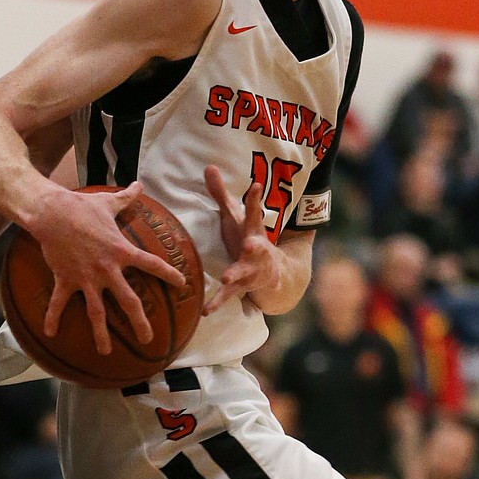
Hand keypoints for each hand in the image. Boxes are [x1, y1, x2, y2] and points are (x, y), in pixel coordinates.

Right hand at [29, 183, 184, 354]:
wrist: (53, 213)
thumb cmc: (82, 207)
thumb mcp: (108, 202)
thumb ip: (127, 198)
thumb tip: (139, 184)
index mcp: (122, 251)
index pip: (152, 264)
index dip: (169, 274)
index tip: (183, 284)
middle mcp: (107, 270)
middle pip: (129, 301)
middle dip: (140, 322)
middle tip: (148, 339)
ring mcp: (87, 278)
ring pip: (97, 312)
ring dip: (101, 334)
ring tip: (106, 352)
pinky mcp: (66, 280)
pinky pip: (59, 303)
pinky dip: (53, 318)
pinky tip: (50, 333)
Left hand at [203, 166, 280, 315]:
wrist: (272, 273)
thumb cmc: (247, 239)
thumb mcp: (235, 216)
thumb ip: (221, 194)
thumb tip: (208, 166)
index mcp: (252, 230)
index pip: (255, 212)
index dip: (256, 199)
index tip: (256, 186)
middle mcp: (256, 250)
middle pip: (256, 246)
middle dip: (255, 245)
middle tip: (251, 243)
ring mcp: (251, 270)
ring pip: (243, 273)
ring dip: (236, 275)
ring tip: (227, 279)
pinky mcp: (242, 287)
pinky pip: (228, 296)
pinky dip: (217, 303)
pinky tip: (205, 311)